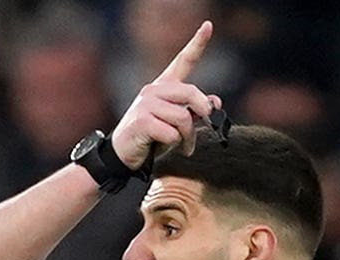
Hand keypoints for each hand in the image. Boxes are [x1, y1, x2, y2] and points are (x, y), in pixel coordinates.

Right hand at [111, 21, 219, 169]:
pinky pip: (171, 132)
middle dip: (202, 113)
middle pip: (191, 93)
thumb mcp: (177, 123)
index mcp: (165, 86)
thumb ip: (195, 111)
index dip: (198, 43)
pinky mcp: (141, 120)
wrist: (125, 153)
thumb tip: (214, 103)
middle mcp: (154, 89)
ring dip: (188, 137)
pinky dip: (173, 143)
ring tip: (183, 145)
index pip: (184, 61)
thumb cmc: (153, 137)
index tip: (208, 25)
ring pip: (184, 118)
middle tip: (205, 126)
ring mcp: (146, 103)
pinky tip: (163, 145)